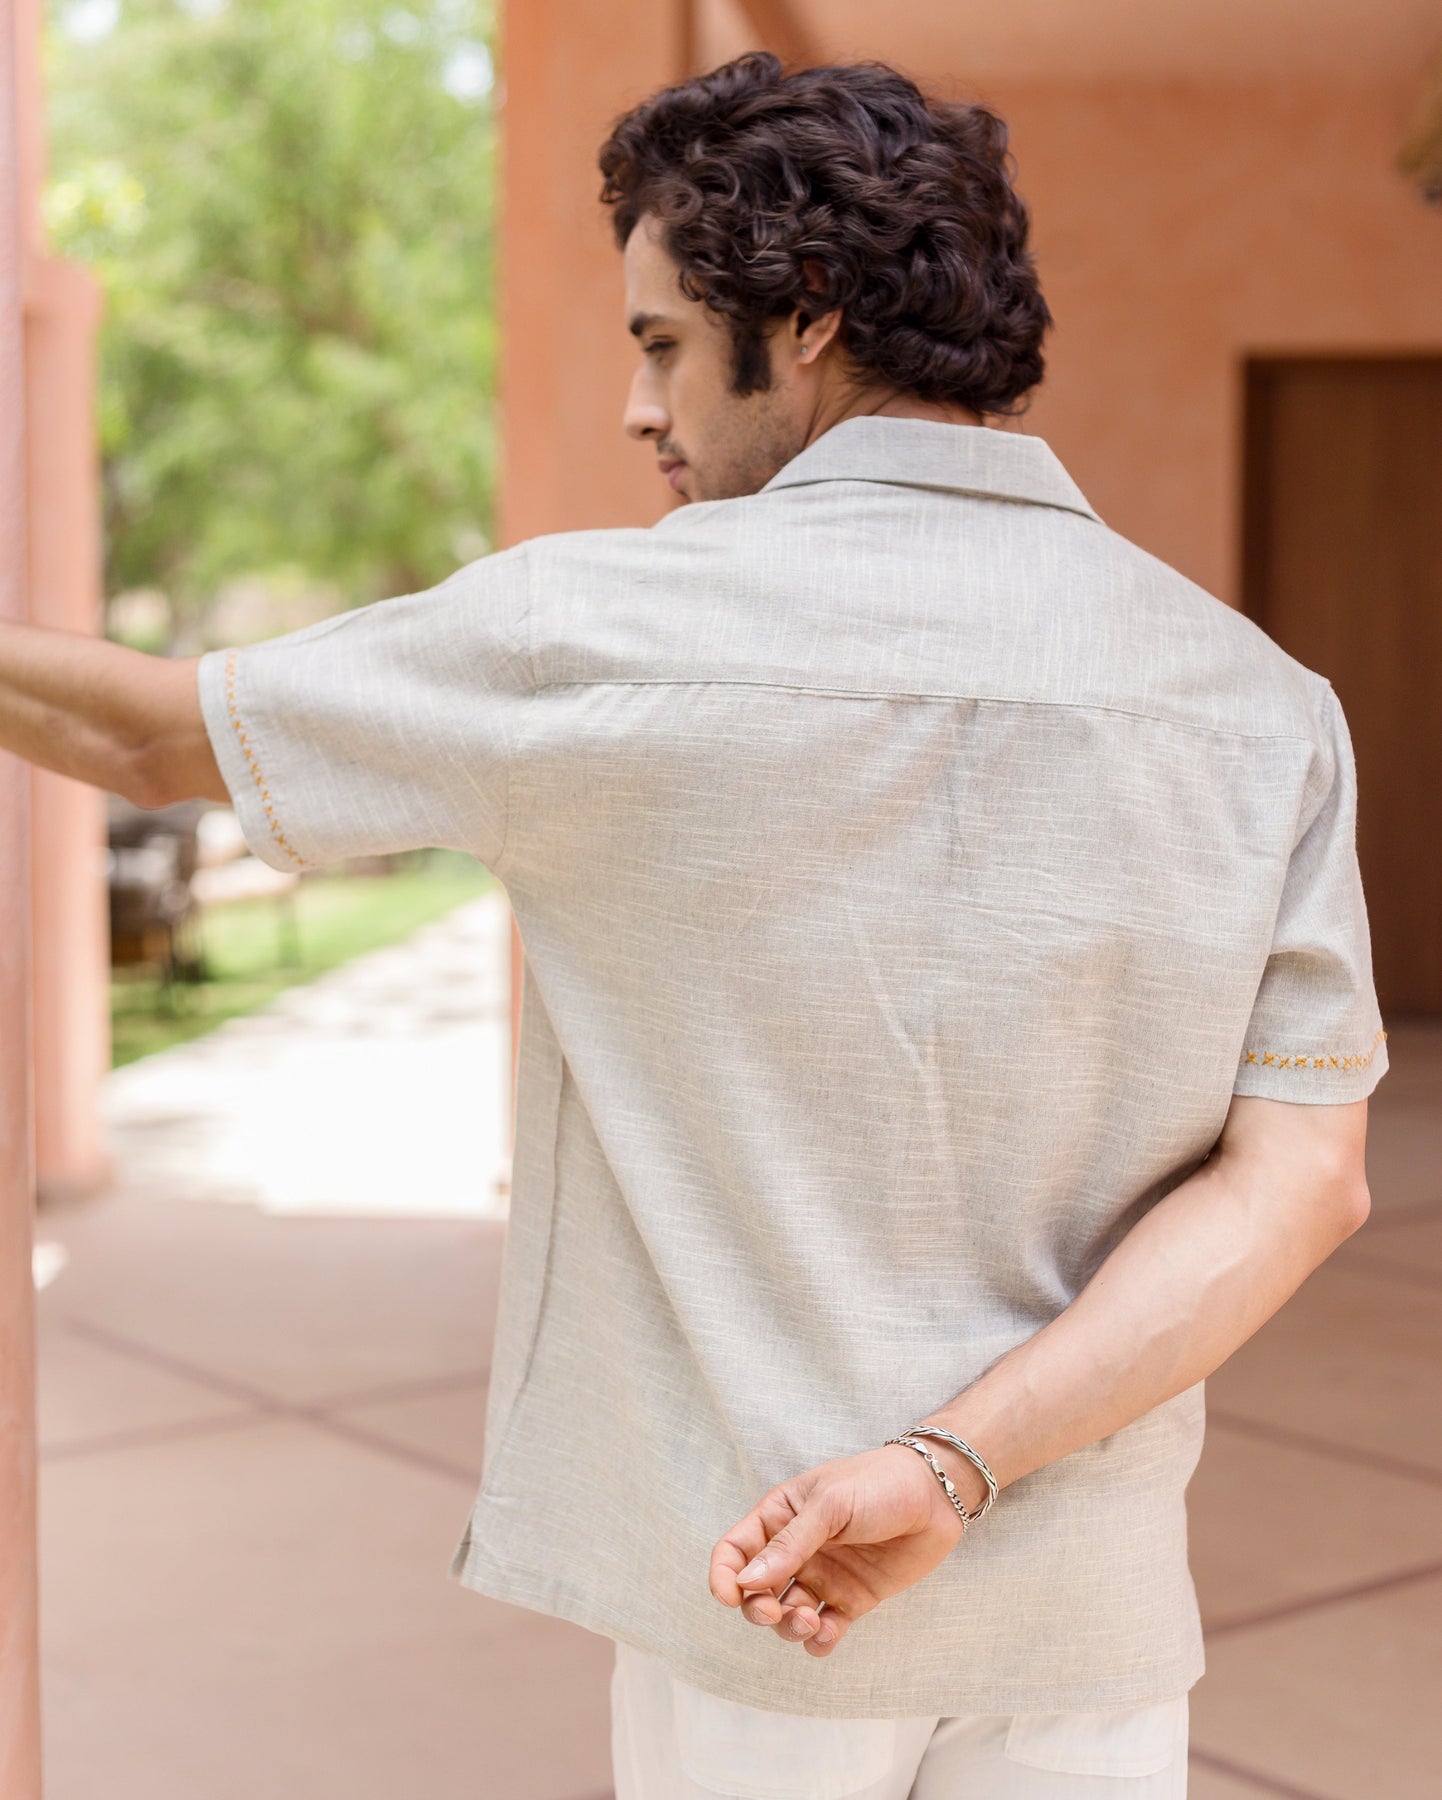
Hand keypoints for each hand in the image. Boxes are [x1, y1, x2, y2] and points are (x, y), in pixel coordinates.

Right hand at [708, 1442, 967, 1657]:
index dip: (724, 1575)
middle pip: (756, 1592)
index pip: (736, 1550)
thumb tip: (748, 1581)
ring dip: (788, 1628)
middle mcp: (797, 1550)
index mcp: (781, 1516)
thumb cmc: (878, 1483)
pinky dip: (818, 1641)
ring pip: (787, 1616)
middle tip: (775, 1614)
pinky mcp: (852, 1600)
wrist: (937, 1495)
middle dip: (757, 1610)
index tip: (729, 1597)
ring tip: (809, 1622)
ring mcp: (824, 1577)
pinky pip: (824, 1630)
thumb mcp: (830, 1504)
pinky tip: (826, 1633)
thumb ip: (790, 1544)